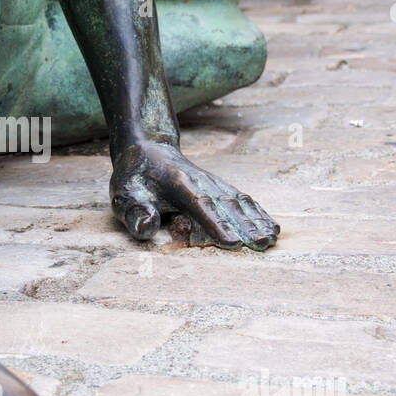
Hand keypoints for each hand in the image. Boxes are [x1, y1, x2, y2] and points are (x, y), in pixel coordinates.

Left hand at [110, 140, 279, 248]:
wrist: (148, 150)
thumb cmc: (135, 179)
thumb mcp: (123, 194)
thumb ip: (134, 211)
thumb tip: (148, 226)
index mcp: (178, 184)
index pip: (200, 205)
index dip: (217, 223)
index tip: (233, 242)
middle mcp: (202, 181)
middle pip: (227, 204)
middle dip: (245, 225)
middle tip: (261, 245)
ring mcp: (214, 183)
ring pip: (240, 201)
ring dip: (257, 220)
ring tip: (272, 239)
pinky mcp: (220, 187)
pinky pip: (243, 200)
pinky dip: (259, 213)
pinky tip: (272, 228)